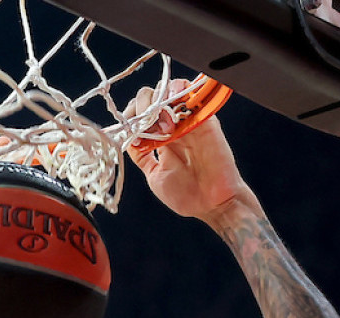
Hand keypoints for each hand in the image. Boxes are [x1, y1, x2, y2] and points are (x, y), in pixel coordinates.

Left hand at [126, 81, 258, 225]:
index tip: (128, 129)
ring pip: (169, 91)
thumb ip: (141, 157)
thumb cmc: (187, 196)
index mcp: (161, 139)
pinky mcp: (204, 117)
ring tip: (156, 116)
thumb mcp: (155, 176)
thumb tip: (126, 139)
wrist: (213, 204)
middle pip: (152, 98)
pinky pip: (191, 93)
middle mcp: (174, 127)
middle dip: (141, 104)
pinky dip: (178, 90)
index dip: (131, 115)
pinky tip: (170, 103)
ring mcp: (189, 121)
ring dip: (157, 98)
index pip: (141, 115)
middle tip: (142, 122)